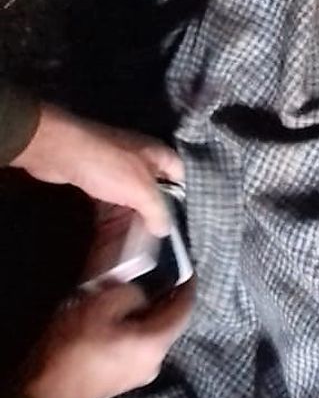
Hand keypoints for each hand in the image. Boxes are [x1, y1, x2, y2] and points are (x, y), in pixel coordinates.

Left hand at [10, 104, 182, 236]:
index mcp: (157, 155)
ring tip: (128, 247)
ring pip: (127, 199)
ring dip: (127, 221)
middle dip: (148, 217)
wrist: (61, 151)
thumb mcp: (142, 191)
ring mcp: (115, 168)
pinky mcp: (94, 176)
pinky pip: (108, 202)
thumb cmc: (109, 166)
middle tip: (148, 241)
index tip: (172, 221)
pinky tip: (107, 237)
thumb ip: (158, 212)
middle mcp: (138, 159)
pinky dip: (109, 218)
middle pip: (150, 192)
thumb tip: (164, 229)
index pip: (178, 175)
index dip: (178, 197)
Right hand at [23, 280, 195, 397]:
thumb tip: (141, 293)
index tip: (185, 268)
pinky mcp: (125, 380)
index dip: (187, 286)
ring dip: (145, 314)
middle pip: (169, 323)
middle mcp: (156, 362)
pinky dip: (135, 330)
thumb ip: (130, 293)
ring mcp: (141, 374)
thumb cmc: (73, 346)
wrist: (45, 391)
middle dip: (162, 298)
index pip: (185, 309)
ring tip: (129, 295)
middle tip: (151, 276)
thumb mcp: (100, 306)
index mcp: (155, 344)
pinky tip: (117, 320)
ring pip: (152, 335)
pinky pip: (139, 347)